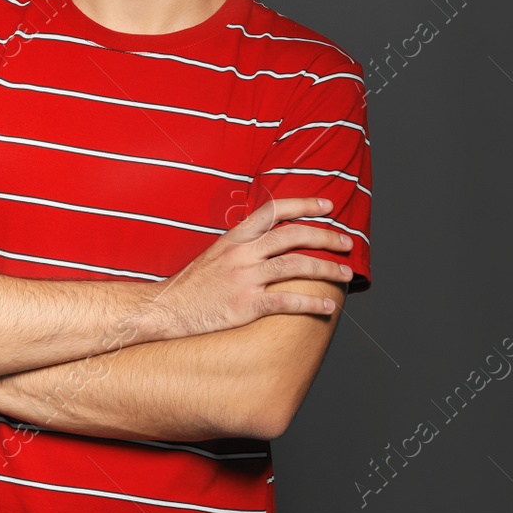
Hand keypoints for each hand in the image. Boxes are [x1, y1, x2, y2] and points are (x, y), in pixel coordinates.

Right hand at [144, 197, 351, 338]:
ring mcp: (244, 279)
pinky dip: (312, 303)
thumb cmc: (191, 284)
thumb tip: (270, 240)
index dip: (305, 204)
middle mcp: (242, 253)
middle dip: (326, 236)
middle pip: (293, 236)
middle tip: (347, 243)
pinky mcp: (245, 305)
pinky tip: (328, 306)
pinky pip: (286, 302)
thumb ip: (242, 245)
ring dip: (326, 269)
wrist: (165, 308)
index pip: (275, 210)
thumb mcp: (215, 253)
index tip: (329, 205)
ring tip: (345, 274)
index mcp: (235, 237)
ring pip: (295, 266)